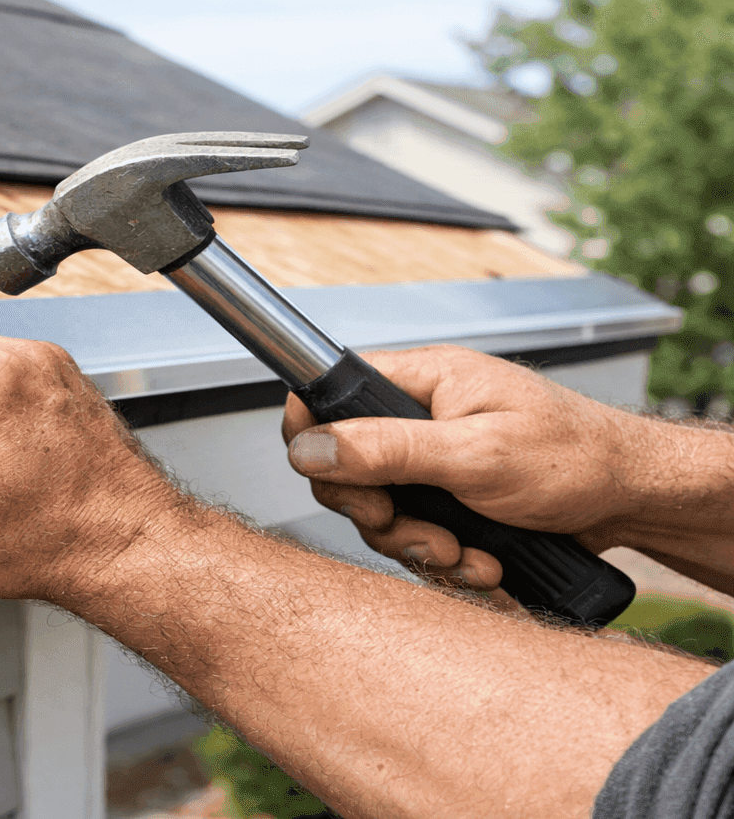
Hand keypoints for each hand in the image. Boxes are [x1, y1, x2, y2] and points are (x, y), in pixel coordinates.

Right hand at [280, 344, 649, 589]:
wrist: (636, 500)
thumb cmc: (576, 457)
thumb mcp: (474, 454)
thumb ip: (386, 449)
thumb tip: (309, 445)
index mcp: (420, 381)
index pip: (329, 394)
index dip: (316, 438)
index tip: (340, 481)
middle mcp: (420, 417)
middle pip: (348, 469)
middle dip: (382, 516)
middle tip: (421, 529)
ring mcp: (435, 462)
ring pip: (384, 514)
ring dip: (422, 547)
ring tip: (470, 555)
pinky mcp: (452, 501)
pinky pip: (418, 536)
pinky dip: (448, 561)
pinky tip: (486, 563)